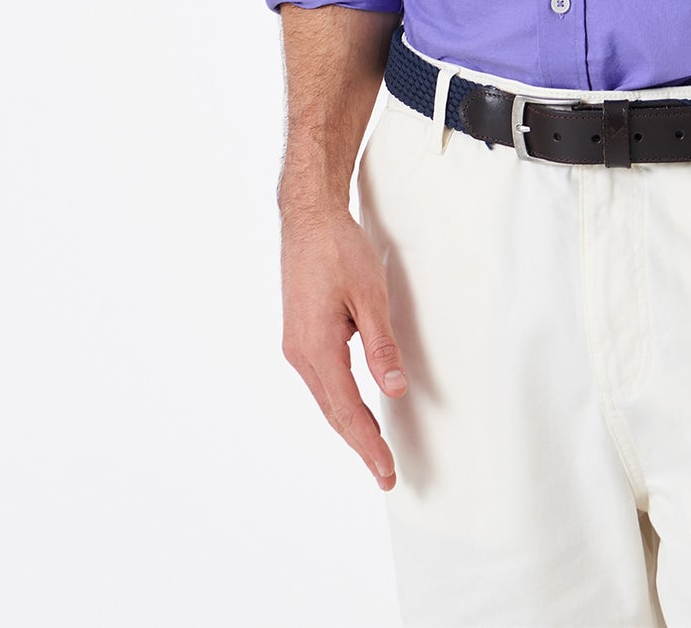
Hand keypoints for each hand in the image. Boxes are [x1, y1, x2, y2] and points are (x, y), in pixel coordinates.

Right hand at [280, 206, 407, 489]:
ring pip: (326, 398)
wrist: (308, 217)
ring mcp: (296, 345)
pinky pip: (322, 380)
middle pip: (333, 412)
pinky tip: (354, 408)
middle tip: (384, 473)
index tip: (386, 472)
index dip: (368, 444)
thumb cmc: (339, 250)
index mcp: (316, 347)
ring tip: (373, 449)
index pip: (347, 410)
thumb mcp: (370, 295)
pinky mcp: (299, 334)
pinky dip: (339, 401)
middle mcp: (300, 352)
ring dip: (349, 425)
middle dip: (360, 444)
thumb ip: (381, 347)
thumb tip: (395, 391)